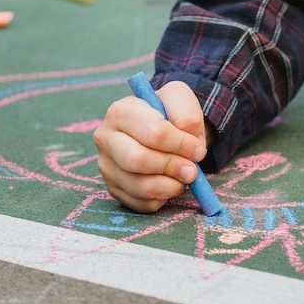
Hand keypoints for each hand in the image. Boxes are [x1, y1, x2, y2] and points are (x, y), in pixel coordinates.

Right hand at [93, 81, 208, 212]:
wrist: (160, 129)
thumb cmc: (169, 114)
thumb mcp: (181, 100)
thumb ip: (188, 115)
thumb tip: (191, 145)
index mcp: (120, 111)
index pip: (153, 132)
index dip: (181, 144)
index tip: (197, 149)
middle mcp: (105, 138)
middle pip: (138, 160)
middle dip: (172, 166)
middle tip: (192, 169)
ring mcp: (106, 166)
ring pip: (139, 186)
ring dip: (171, 185)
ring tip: (184, 176)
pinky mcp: (113, 188)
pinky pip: (141, 203)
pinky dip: (163, 198)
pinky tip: (169, 183)